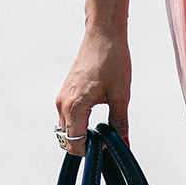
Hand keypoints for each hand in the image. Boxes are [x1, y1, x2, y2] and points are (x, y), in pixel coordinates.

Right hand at [55, 29, 130, 155]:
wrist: (103, 34)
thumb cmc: (112, 59)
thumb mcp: (121, 95)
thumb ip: (120, 122)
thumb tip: (123, 142)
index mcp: (75, 106)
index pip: (74, 144)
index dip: (90, 150)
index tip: (106, 147)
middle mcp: (63, 103)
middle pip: (67, 138)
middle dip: (85, 143)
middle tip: (107, 138)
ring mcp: (62, 96)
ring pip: (66, 127)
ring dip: (81, 132)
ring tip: (103, 126)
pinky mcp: (65, 90)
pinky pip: (67, 114)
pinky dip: (78, 121)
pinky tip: (96, 114)